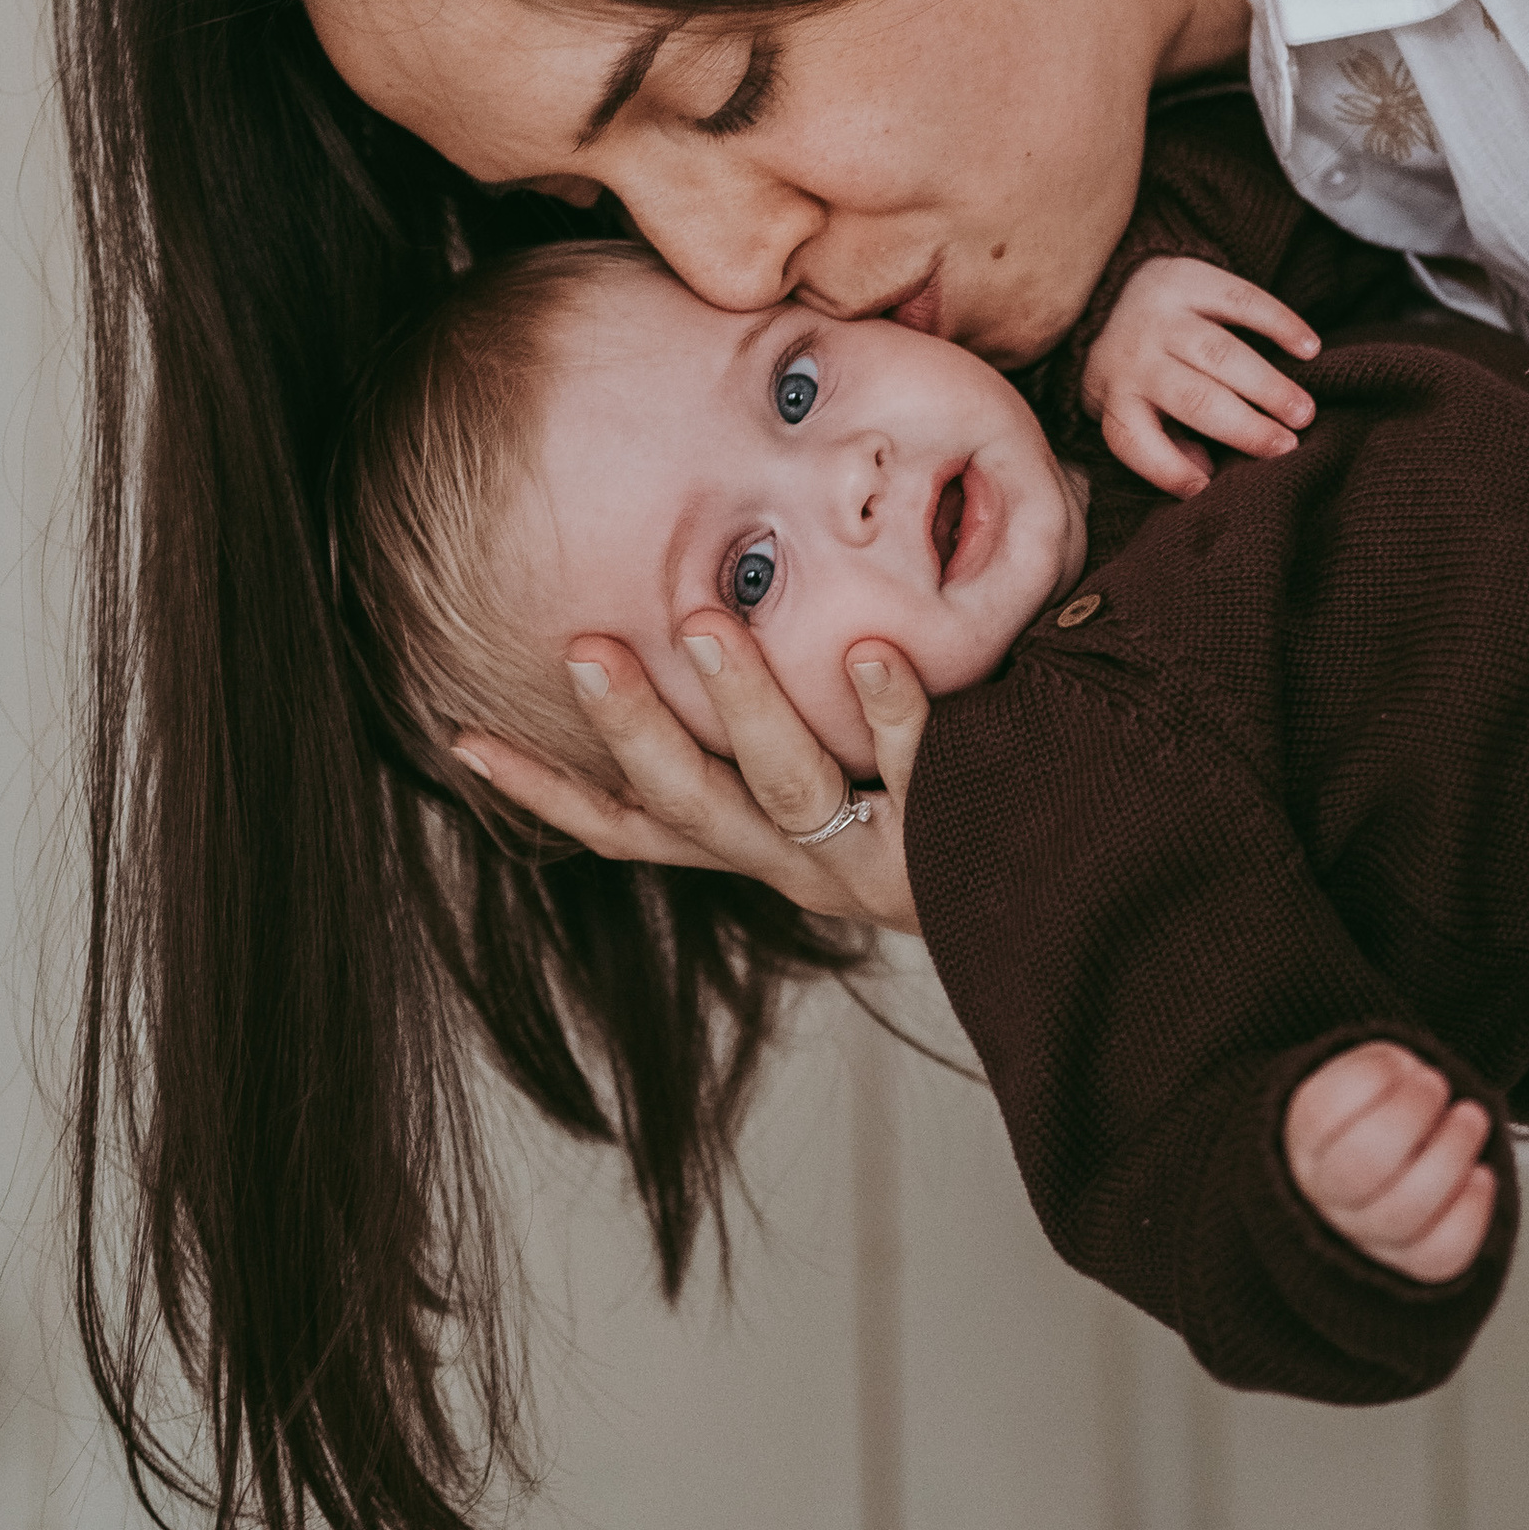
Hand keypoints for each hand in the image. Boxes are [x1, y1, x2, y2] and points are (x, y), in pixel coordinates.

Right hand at [454, 614, 927, 934]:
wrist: (1068, 911)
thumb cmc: (932, 814)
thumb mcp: (827, 787)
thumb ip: (762, 732)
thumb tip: (681, 618)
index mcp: (752, 847)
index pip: (625, 825)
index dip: (543, 789)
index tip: (461, 736)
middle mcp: (794, 864)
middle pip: (686, 804)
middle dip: (629, 724)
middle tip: (584, 646)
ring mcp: (868, 862)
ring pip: (785, 788)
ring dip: (740, 704)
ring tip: (705, 623)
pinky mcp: (951, 843)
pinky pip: (921, 774)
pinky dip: (896, 715)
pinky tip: (877, 652)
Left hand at [1083, 251, 1319, 497]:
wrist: (1111, 290)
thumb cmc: (1135, 370)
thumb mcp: (1126, 408)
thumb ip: (1163, 442)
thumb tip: (1203, 473)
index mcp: (1116, 396)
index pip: (1133, 441)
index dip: (1168, 469)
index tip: (1207, 488)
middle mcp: (1135, 356)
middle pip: (1192, 398)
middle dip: (1243, 427)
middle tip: (1288, 446)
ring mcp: (1163, 315)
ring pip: (1218, 353)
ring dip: (1266, 384)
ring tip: (1303, 411)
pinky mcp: (1191, 279)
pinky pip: (1239, 299)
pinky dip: (1279, 323)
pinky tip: (1309, 348)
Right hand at [1282, 1041, 1497, 1281]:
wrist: (1367, 1176)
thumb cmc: (1366, 1120)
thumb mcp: (1358, 1076)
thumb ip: (1379, 1066)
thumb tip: (1407, 1071)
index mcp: (1303, 1140)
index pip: (1322, 1115)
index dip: (1371, 1079)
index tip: (1402, 1063)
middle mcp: (1325, 1194)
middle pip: (1361, 1167)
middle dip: (1411, 1115)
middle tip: (1437, 1085)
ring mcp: (1364, 1235)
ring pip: (1405, 1213)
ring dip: (1450, 1155)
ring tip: (1470, 1118)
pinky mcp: (1406, 1264)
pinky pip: (1439, 1253)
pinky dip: (1470, 1213)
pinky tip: (1479, 1176)